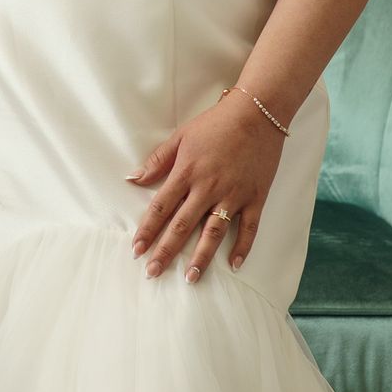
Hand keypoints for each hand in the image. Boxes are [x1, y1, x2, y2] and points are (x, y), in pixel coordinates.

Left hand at [126, 89, 288, 283]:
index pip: (161, 208)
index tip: (136, 249)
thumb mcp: (181, 136)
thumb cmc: (216, 123)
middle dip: (165, 251)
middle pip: (182, 226)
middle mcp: (208, 188)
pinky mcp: (255, 198)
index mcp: (187, 172)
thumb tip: (133, 178)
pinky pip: (248, 228)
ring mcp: (233, 195)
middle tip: (152, 272)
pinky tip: (233, 265)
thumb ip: (158, 160)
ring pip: (213, 233)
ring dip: (201, 258)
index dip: (147, 230)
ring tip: (190, 278)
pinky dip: (242, 248)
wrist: (257, 112)